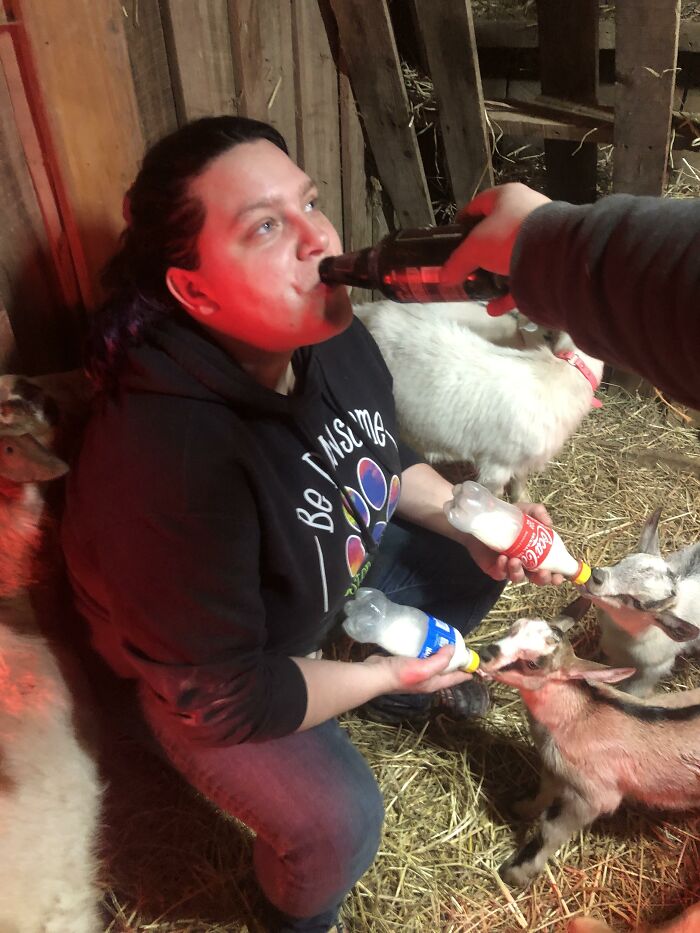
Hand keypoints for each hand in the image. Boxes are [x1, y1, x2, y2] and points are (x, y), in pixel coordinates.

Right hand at [364, 645, 473, 694]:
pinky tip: (424, 638)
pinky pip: (420, 654)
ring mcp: (415, 670)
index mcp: (433, 682)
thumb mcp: (424, 668)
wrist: (375, 674)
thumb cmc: (401, 674)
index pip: (454, 679)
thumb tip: (453, 648)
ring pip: (432, 660)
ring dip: (438, 651)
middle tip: (459, 643)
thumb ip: (440, 660)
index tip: (475, 664)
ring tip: (444, 637)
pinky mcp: (405, 662)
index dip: (465, 672)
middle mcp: (426, 678)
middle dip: (453, 659)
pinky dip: (425, 647)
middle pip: (444, 669)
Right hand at [442, 183, 549, 316]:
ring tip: (481, 288)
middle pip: (495, 232)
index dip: (463, 220)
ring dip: (494, 274)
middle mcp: (525, 211)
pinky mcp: (549, 259)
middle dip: (480, 252)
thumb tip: (444, 277)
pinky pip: (524, 277)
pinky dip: (509, 293)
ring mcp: (540, 235)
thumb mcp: (475, 247)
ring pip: (511, 256)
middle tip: (467, 267)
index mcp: (506, 197)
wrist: (553, 252)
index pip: (478, 204)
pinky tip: (495, 307)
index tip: (454, 238)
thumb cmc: (509, 236)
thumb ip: (457, 262)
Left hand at [464, 501, 564, 586]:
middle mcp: (525, 563)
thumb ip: (538, 512)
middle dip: (542, 579)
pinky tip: (502, 558)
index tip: (559, 576)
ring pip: (518, 578)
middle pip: (537, 579)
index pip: (550, 568)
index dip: (556, 575)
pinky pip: (500, 574)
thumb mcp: (524, 510)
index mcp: (536, 553)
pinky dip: (502, 568)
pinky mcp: (494, 569)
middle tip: (543, 572)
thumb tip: (549, 524)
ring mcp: (509, 567)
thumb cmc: (506, 517)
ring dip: (519, 572)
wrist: (481, 519)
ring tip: (516, 560)